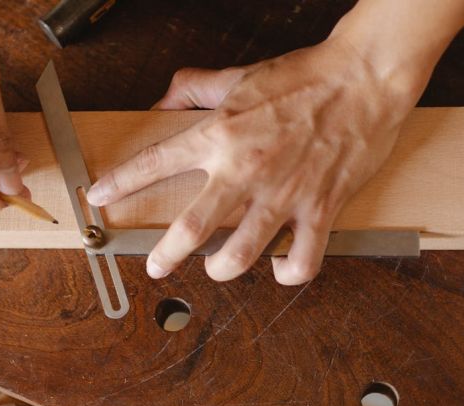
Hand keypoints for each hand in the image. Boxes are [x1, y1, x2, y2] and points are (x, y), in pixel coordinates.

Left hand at [87, 38, 422, 284]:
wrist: (363, 77)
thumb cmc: (305, 76)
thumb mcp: (239, 75)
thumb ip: (194, 87)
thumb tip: (162, 100)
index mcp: (220, 135)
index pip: (155, 163)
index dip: (120, 184)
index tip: (99, 197)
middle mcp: (245, 170)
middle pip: (190, 229)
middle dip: (164, 256)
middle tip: (155, 267)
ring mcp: (283, 194)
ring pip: (240, 255)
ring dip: (220, 270)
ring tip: (215, 268)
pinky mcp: (320, 209)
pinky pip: (302, 260)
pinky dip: (286, 273)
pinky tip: (278, 266)